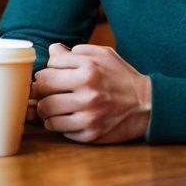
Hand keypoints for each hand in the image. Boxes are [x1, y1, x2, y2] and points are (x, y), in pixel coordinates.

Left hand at [33, 43, 150, 143]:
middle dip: (39, 90)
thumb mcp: (102, 55)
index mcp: (89, 69)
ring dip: (45, 109)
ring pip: (46, 112)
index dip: (47, 71)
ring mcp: (89, 116)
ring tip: (52, 105)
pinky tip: (65, 117)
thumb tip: (51, 51)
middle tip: (44, 91)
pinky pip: (59, 130)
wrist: (146, 105)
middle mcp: (88, 92)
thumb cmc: (120, 75)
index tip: (51, 75)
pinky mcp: (90, 134)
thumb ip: (75, 51)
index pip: (48, 68)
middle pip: (42, 89)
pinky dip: (57, 124)